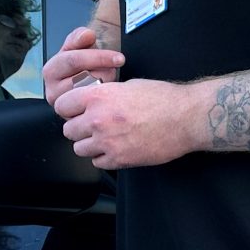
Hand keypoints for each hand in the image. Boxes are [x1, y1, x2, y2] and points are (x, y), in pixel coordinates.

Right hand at [42, 26, 123, 111]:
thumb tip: (86, 35)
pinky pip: (93, 110)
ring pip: (90, 96)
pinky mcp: (75, 120)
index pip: (73, 61)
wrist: (89, 76)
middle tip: (115, 68)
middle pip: (83, 79)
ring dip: (105, 85)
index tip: (118, 57)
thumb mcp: (82, 44)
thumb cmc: (86, 60)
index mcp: (51, 71)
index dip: (98, 57)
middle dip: (103, 71)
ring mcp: (63, 108)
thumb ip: (80, 36)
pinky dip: (105, 100)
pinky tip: (109, 92)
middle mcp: (53, 92)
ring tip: (109, 78)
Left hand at [57, 78, 203, 168]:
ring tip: (104, 137)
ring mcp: (108, 142)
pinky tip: (116, 147)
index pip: (62, 105)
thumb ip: (104, 94)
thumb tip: (90, 101)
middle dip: (78, 127)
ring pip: (79, 149)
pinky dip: (103, 157)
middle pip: (68, 130)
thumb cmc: (163, 99)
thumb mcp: (128, 86)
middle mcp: (99, 120)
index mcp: (99, 97)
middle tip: (92, 125)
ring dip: (89, 144)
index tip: (74, 110)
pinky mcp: (119, 160)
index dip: (69, 108)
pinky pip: (97, 163)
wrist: (186, 118)